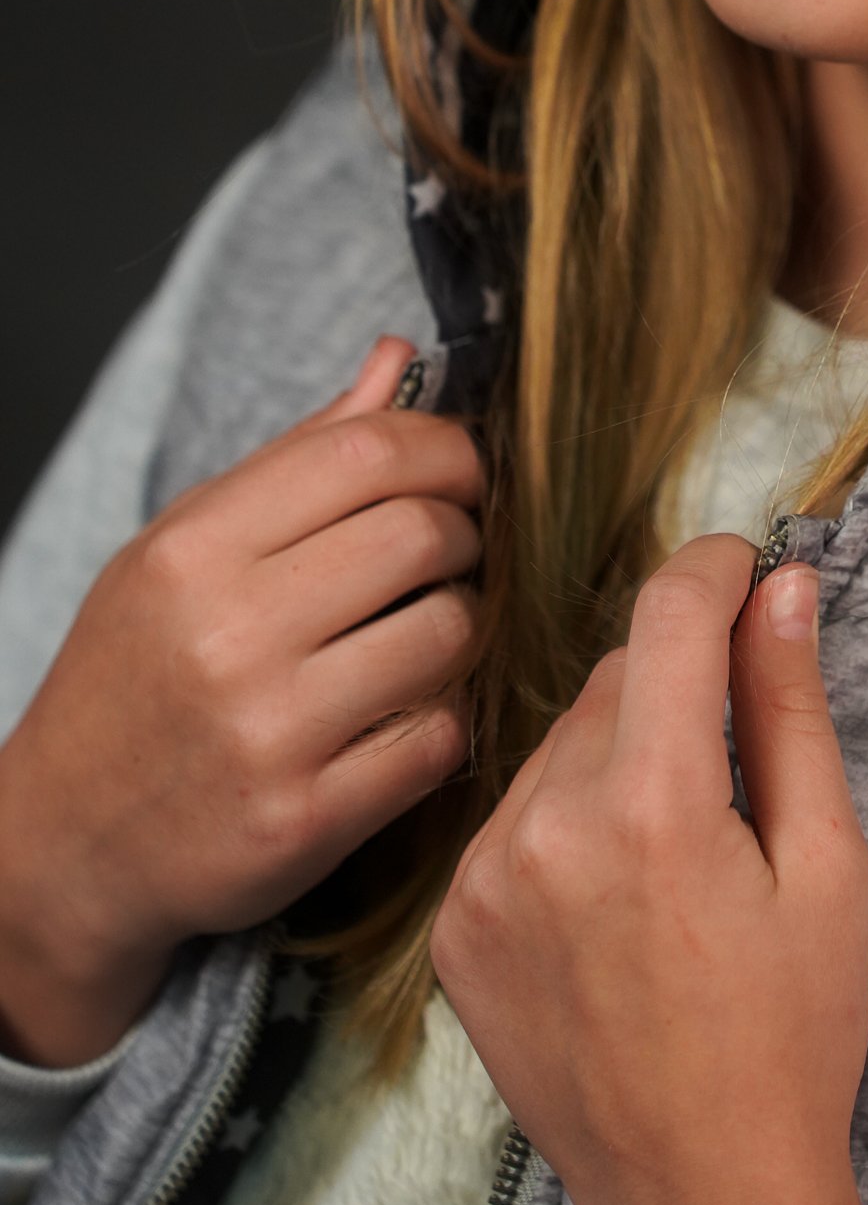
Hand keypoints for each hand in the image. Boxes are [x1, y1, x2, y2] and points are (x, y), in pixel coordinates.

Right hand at [0, 336, 485, 1065]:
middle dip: (466, 534)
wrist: (65, 845)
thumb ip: (299, 457)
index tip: (459, 471)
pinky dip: (443, 721)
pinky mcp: (306, 820)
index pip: (366, 451)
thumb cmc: (138, 678)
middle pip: (423, 534)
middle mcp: (227, 634)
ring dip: (465, 627)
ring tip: (428, 632)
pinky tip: (407, 714)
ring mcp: (268, 732)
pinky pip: (440, 740)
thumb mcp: (185, 551)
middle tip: (451, 555)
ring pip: (450, 634)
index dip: (445, 450)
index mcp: (193, 550)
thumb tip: (398, 360)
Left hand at [430, 534, 867, 1204]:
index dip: (715, 568)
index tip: (748, 563)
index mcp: (653, 807)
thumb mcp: (827, 866)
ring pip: (560, 742)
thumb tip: (783, 585)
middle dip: (681, 677)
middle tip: (740, 739)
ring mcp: (482, 881)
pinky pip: (515, 817)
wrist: (702, 1202)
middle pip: (616, 677)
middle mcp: (544, 828)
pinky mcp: (452, 928)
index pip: (667, 616)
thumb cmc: (792, 1037)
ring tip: (680, 843)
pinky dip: (568, 819)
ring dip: (621, 749)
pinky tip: (618, 891)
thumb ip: (791, 712)